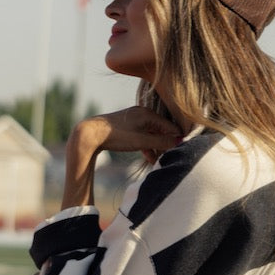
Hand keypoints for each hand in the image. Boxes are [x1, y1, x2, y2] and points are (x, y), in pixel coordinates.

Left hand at [62, 109, 181, 206]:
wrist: (91, 134)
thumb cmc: (116, 136)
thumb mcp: (141, 141)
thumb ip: (161, 142)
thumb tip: (179, 142)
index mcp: (147, 113)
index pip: (170, 126)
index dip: (177, 138)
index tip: (183, 150)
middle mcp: (142, 113)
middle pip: (162, 130)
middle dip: (167, 144)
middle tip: (171, 157)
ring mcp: (134, 120)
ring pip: (152, 134)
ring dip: (157, 147)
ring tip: (160, 160)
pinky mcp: (127, 127)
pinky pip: (143, 136)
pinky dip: (147, 146)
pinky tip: (149, 157)